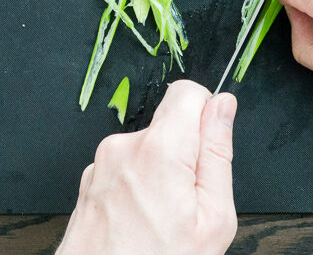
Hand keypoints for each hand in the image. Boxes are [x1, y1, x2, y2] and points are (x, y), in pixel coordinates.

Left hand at [56, 81, 237, 254]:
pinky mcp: (89, 180)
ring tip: (160, 217)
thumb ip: (219, 152)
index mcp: (159, 149)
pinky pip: (125, 166)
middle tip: (187, 199)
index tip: (208, 145)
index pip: (188, 91)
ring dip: (159, 172)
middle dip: (184, 151)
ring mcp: (101, 164)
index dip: (206, 113)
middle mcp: (123, 148)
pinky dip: (137, 185)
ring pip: (147, 147)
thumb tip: (223, 107)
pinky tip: (139, 221)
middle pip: (168, 122)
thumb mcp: (212, 217)